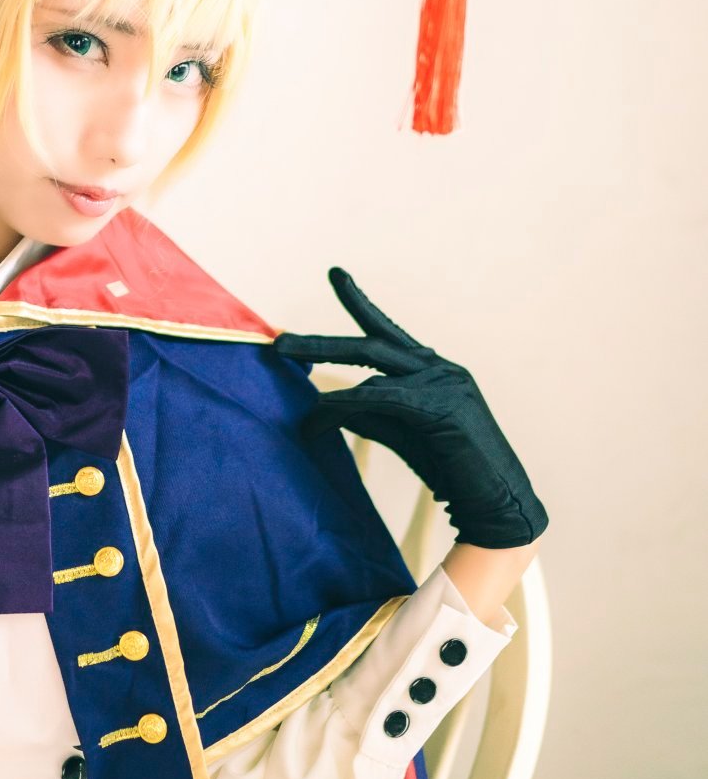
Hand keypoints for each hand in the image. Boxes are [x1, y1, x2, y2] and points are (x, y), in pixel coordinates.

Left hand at [273, 267, 546, 549]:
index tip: (337, 275)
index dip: (360, 304)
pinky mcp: (442, 407)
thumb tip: (331, 402)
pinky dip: (347, 404)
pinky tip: (321, 411)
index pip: (389, 333)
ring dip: (327, 377)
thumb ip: (371, 414)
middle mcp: (441, 369)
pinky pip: (382, 397)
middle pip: (372, 343)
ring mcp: (445, 384)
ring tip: (294, 394)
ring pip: (373, 367)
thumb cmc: (453, 470)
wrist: (499, 503)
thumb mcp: (403, 434)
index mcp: (435, 370)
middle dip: (322, 343)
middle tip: (280, 343)